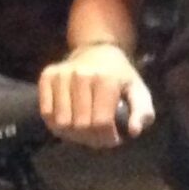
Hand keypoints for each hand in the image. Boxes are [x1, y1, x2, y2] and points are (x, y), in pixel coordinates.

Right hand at [38, 41, 153, 147]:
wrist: (96, 50)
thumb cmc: (119, 76)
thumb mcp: (139, 92)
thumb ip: (142, 112)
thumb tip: (134, 131)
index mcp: (105, 79)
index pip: (101, 122)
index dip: (107, 138)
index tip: (113, 139)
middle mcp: (80, 75)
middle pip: (80, 125)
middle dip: (92, 139)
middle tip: (99, 137)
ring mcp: (61, 75)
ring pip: (61, 123)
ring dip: (73, 134)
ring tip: (85, 131)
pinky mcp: (47, 76)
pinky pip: (46, 113)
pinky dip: (57, 125)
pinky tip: (70, 122)